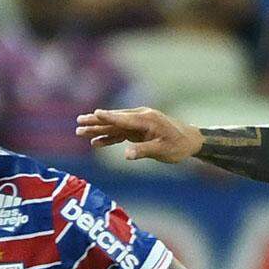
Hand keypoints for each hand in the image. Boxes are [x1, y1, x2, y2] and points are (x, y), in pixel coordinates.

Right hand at [76, 107, 203, 164]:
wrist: (189, 141)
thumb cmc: (178, 145)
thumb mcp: (162, 150)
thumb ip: (143, 151)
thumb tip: (125, 155)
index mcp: (146, 120)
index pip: (123, 119)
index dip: (108, 117)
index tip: (95, 113)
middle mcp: (140, 118)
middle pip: (114, 120)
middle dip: (96, 122)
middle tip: (78, 122)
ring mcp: (137, 123)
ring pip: (114, 126)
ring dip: (98, 129)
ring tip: (79, 131)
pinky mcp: (137, 130)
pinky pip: (119, 133)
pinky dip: (108, 137)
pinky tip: (96, 142)